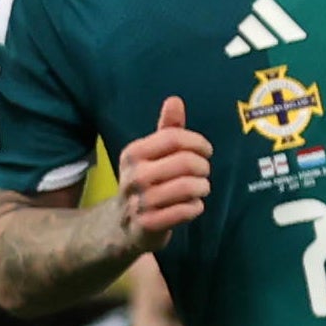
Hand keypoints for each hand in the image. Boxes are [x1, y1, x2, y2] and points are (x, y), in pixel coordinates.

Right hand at [115, 98, 210, 247]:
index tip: (205, 150)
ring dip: (202, 187)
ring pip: (189, 187)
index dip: (198, 142)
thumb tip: (175, 100)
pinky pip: (187, 211)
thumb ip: (167, 129)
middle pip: (186, 162)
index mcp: (133, 153)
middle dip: (203, 166)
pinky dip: (196, 207)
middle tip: (203, 172)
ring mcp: (139, 202)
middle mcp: (134, 176)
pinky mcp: (149, 224)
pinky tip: (192, 206)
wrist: (120, 226)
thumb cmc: (145, 182)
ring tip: (199, 188)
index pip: (174, 137)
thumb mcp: (151, 154)